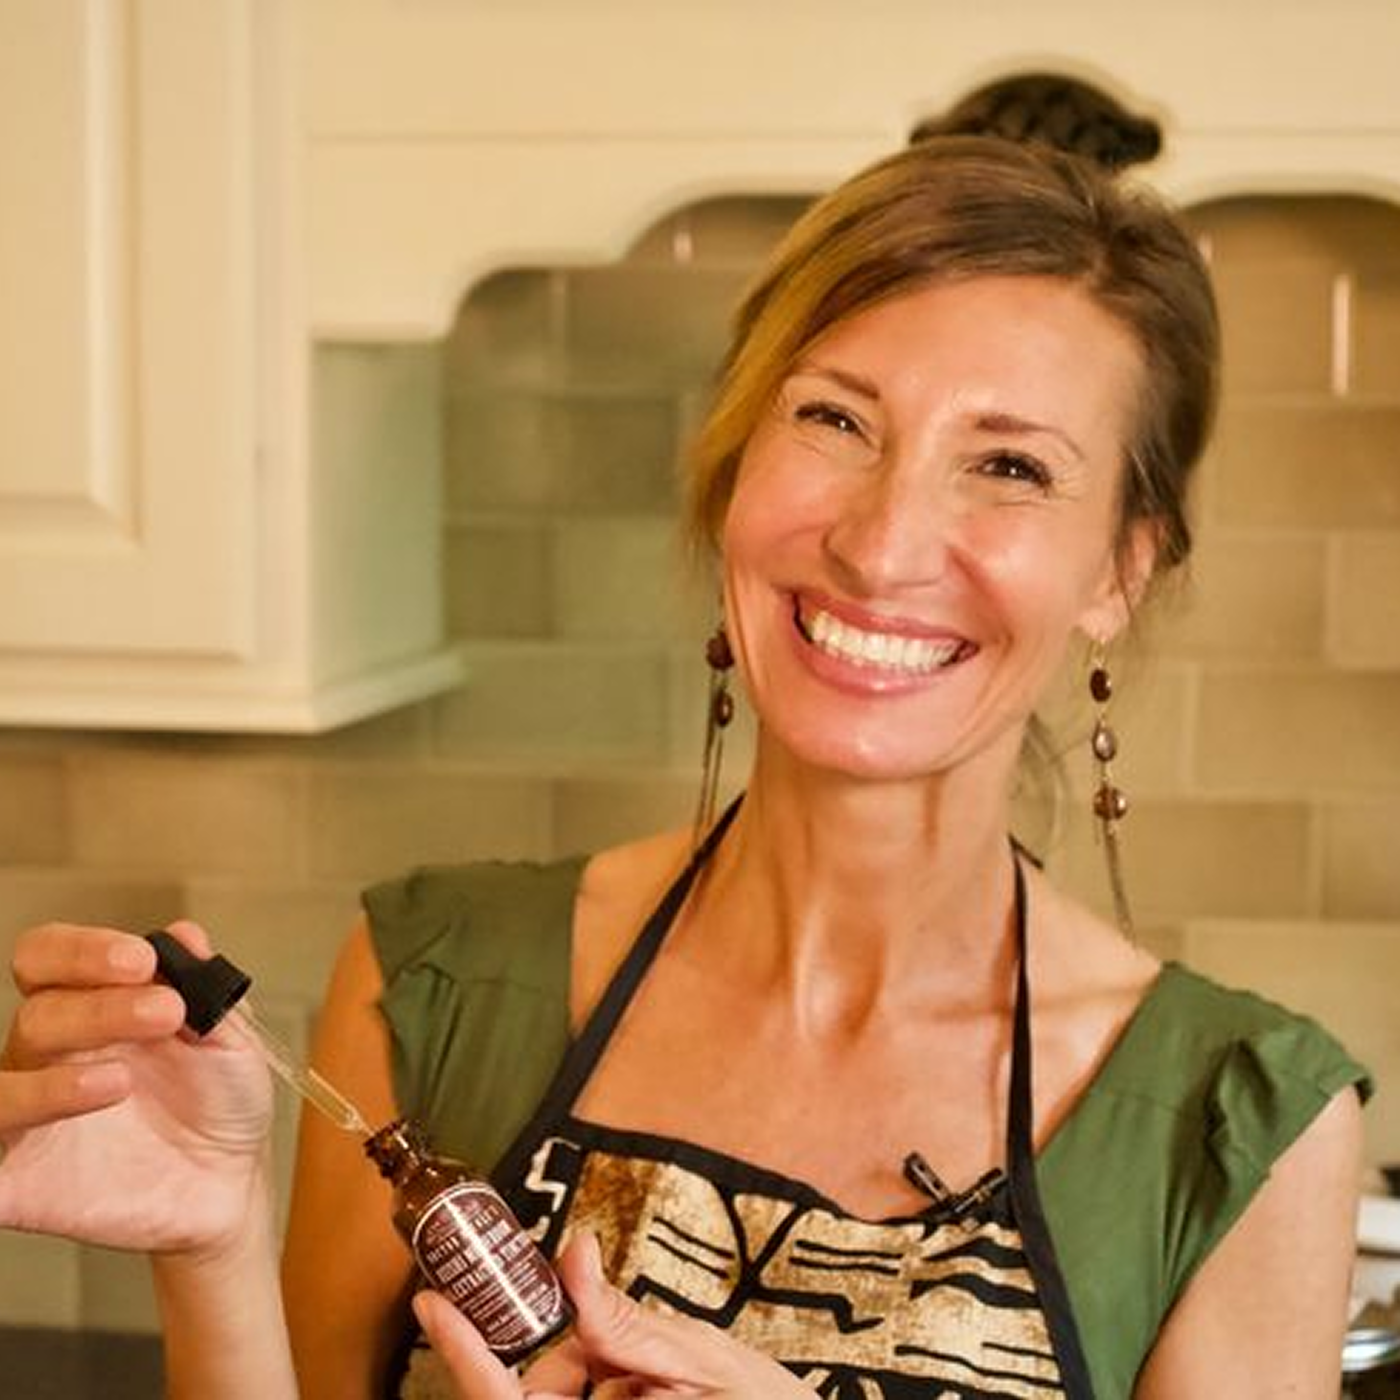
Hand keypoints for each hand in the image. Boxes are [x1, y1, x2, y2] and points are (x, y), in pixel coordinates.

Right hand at [0, 920, 272, 1257]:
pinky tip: (33, 1140)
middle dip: (102, 1008)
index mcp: (92, 1005)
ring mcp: (30, 1116)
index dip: (82, 952)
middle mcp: (50, 1054)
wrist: (229, 1180)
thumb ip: (205, 988)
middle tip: (167, 1013)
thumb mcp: (229, 1038)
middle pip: (39, 1014)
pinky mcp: (19, 1181)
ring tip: (120, 1082)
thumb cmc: (220, 1098)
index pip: (49, 958)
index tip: (141, 960)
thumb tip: (184, 936)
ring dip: (49, 1083)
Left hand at [413, 1232, 815, 1398]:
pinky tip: (666, 1393)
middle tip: (647, 1357)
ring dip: (608, 1376)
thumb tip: (575, 1256)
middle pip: (543, 1394)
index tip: (432, 1299)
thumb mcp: (704, 1362)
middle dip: (578, 1359)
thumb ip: (627, 1320)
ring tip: (680, 1388)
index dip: (464, 1352)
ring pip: (572, 1399)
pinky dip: (617, 1386)